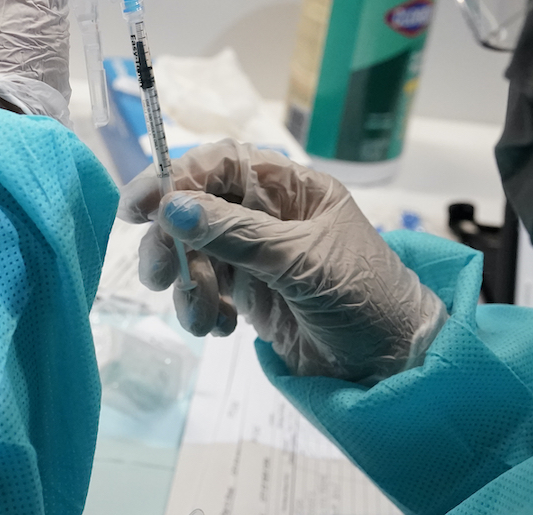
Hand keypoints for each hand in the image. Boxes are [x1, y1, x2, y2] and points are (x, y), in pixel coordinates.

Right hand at [117, 141, 448, 384]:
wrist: (393, 367)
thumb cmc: (364, 298)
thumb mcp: (301, 262)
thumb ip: (236, 234)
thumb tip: (173, 207)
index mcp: (291, 188)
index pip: (221, 165)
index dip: (175, 178)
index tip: (139, 208)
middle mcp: (270, 214)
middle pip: (197, 209)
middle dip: (172, 242)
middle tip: (161, 277)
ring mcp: (257, 255)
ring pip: (195, 253)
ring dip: (188, 285)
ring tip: (205, 320)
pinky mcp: (251, 295)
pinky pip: (206, 290)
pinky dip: (202, 309)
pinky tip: (223, 329)